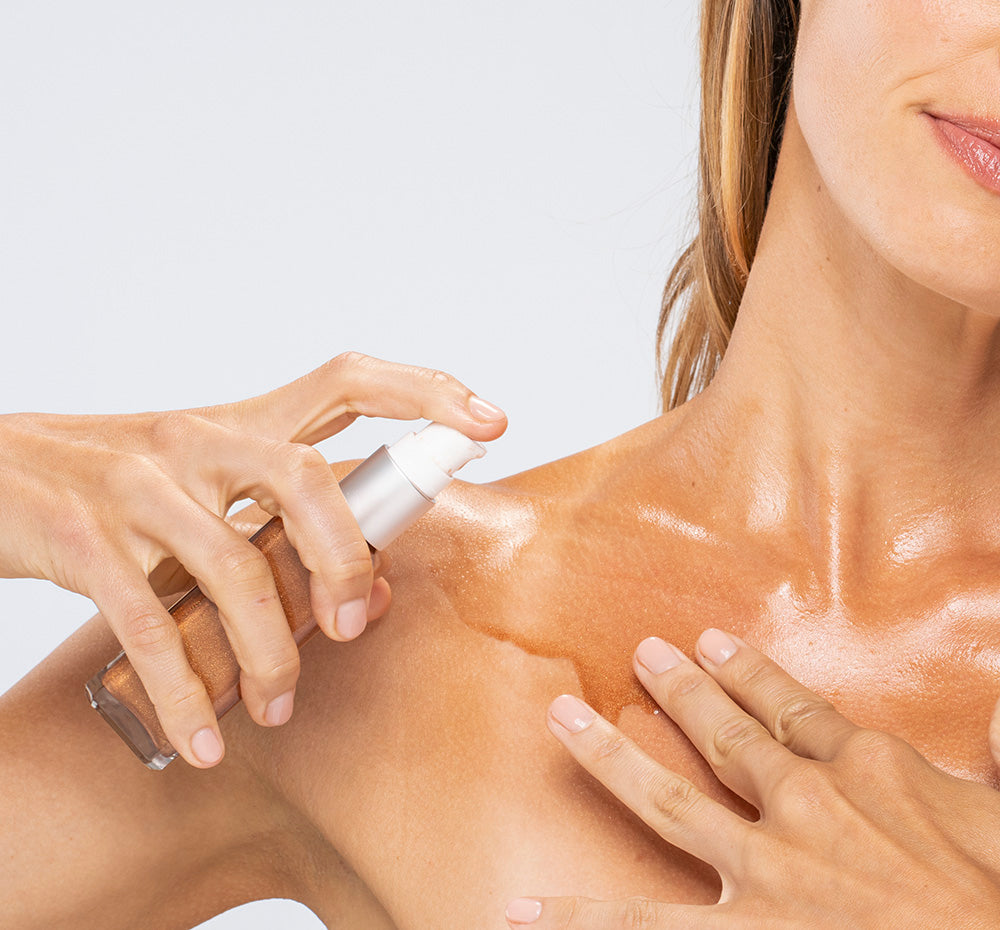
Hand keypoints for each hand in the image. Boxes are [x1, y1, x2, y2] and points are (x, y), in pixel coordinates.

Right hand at [0, 352, 505, 766]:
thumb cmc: (121, 485)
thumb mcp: (206, 481)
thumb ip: (283, 522)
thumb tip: (373, 587)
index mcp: (239, 423)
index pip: (347, 382)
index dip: (424, 392)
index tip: (490, 421)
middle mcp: (197, 441)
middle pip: (307, 479)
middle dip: (350, 559)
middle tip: (356, 625)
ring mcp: (140, 487)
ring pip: (238, 567)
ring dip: (271, 654)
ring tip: (278, 705)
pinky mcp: (83, 541)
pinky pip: (155, 629)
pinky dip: (189, 694)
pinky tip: (207, 739)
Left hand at [507, 630, 999, 927]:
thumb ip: (998, 760)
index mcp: (870, 770)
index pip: (796, 708)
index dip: (751, 672)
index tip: (716, 640)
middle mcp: (807, 806)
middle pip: (728, 736)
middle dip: (682, 691)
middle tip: (643, 654)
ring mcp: (768, 868)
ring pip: (669, 800)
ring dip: (610, 756)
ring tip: (562, 719)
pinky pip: (645, 927)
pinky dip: (582, 918)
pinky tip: (526, 908)